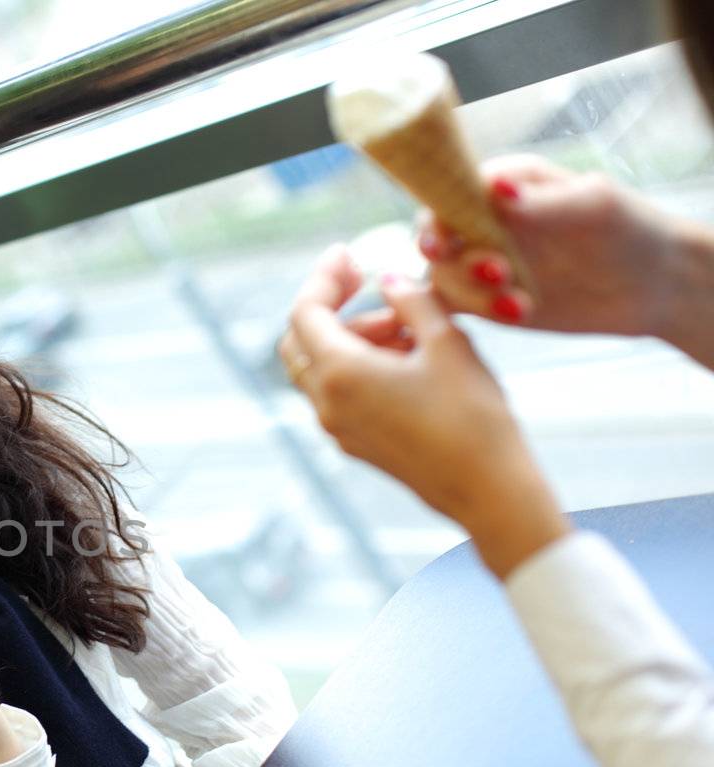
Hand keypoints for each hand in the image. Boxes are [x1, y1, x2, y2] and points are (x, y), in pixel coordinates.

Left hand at [278, 245, 568, 577]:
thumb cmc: (473, 415)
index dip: (323, 277)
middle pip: (301, 340)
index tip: (347, 253)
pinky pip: (338, 393)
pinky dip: (359, 365)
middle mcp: (326, 404)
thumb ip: (411, 301)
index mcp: (339, 374)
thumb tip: (388, 279)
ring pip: (319, 368)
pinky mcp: (355, 443)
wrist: (488, 489)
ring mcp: (337, 428)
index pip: (305, 312)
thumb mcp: (446, 342)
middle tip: (374, 285)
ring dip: (353, 337)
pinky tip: (407, 356)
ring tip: (409, 325)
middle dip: (334, 306)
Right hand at [418, 154, 685, 339]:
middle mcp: (485, 222)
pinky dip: (476, 313)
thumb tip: (495, 187)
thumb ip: (541, 201)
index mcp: (504, 186)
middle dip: (457, 261)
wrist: (654, 283)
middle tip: (499, 273)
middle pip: (437, 240)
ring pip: (445, 278)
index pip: (448, 194)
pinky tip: (520, 312)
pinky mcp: (488, 300)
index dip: (437, 218)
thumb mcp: (594, 206)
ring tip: (522, 303)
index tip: (445, 242)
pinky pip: (458, 308)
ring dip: (474, 293)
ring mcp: (483, 262)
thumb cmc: (630, 230)